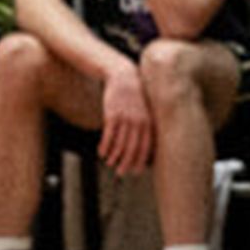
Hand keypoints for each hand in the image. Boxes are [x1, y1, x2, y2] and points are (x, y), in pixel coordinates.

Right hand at [98, 60, 153, 175]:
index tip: (135, 171)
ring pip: (119, 145)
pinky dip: (105, 146)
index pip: (145, 148)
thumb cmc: (135, 97)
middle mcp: (138, 122)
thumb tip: (146, 148)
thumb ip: (146, 128)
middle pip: (132, 149)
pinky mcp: (112, 115)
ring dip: (113, 156)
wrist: (123, 76)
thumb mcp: (145, 111)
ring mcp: (125, 119)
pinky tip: (101, 152)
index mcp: (148, 123)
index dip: (140, 162)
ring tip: (109, 162)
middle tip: (120, 172)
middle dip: (126, 164)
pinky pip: (108, 136)